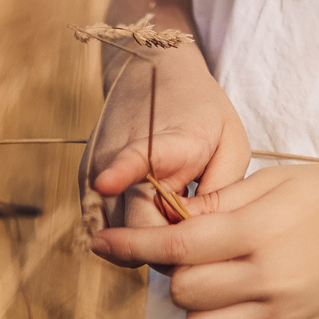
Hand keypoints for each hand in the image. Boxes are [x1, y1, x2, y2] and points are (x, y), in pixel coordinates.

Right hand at [83, 47, 249, 261]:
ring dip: (146, 240)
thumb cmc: (202, 111)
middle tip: (195, 234)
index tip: (105, 182)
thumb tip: (200, 238)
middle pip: (132, 226)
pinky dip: (129, 232)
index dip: (120, 172)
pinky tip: (154, 213)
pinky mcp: (86, 182)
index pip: (134, 159)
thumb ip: (222, 194)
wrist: (152, 72)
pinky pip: (105, 227)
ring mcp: (96, 171)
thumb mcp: (231, 143)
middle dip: (165, 246)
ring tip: (174, 215)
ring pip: (116, 235)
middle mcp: (116, 157)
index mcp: (162, 142)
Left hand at [93, 164, 318, 318]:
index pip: (178, 246)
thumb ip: (218, 201)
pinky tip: (230, 303)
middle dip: (172, 270)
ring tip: (211, 277)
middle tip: (187, 248)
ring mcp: (278, 311)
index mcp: (257, 231)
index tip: (103, 242)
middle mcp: (265, 277)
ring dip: (193, 305)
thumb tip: (169, 214)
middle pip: (183, 292)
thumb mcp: (273, 179)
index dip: (133, 246)